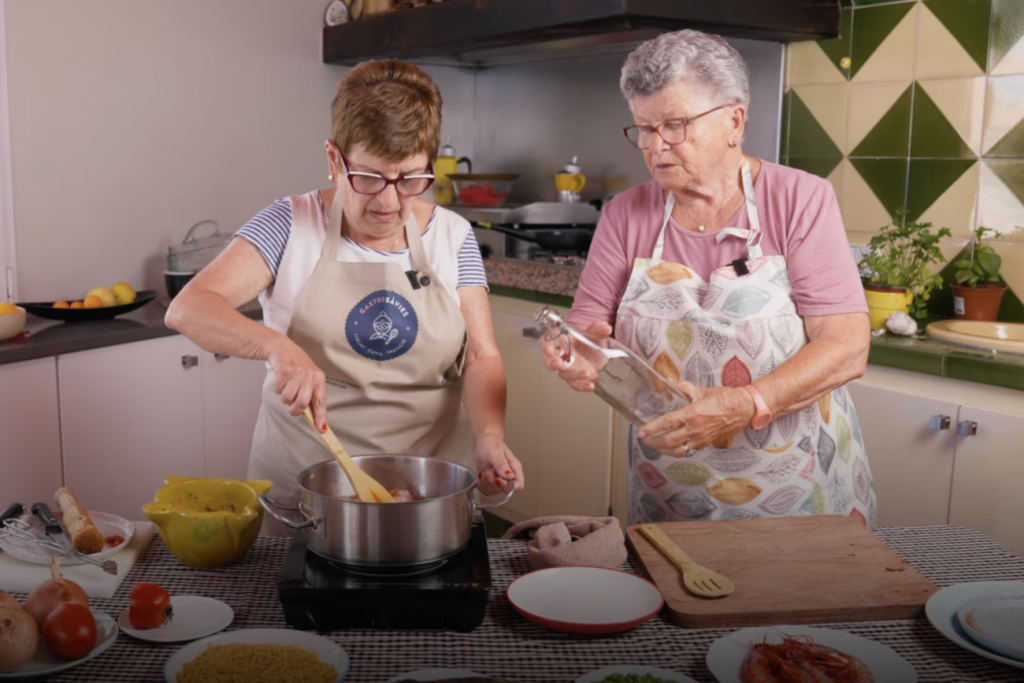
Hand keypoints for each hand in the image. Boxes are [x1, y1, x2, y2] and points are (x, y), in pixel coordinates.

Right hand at [267, 340, 327, 430]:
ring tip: (287, 388)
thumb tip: (314, 418)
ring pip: (287, 398)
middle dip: (294, 409)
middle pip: (302, 403)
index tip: (321, 429)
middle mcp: (310, 376)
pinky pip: (278, 390)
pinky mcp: (284, 370)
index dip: (321, 417)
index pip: (321, 401)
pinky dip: (277, 388)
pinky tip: (281, 380)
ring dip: (284, 397)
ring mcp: (297, 373)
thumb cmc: (297, 366)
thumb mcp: (309, 378)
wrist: (282, 348)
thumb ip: (311, 395)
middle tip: (291, 407)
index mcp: (319, 379)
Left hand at [474, 433, 524, 494]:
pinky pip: (486, 491)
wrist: (484, 443)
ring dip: (486, 482)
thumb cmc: (492, 445)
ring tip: (485, 470)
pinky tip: (481, 475)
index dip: (508, 486)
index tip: (497, 479)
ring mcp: (500, 481)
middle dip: (493, 482)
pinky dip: (481, 485)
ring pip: (494, 491)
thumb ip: (502, 464)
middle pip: (504, 490)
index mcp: (515, 469)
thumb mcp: (496, 452)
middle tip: (488, 471)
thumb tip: (510, 476)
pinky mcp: (491, 483)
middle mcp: (509, 477)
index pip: (518, 485)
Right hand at [538, 321, 612, 391]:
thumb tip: (605, 328)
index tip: (550, 350)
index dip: (546, 348)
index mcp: (557, 339)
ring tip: (585, 372)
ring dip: (573, 374)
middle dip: (553, 363)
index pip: (546, 343)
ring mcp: (566, 368)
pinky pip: (575, 383)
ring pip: (563, 374)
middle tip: (559, 364)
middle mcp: (558, 355)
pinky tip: (590, 385)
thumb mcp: (593, 332)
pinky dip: (582, 385)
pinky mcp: (574, 378)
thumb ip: (597, 330)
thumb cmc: (588, 338)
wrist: (595, 349)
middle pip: (549, 361)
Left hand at [637, 381, 755, 456]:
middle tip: (645, 439)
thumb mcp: (703, 391)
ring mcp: (700, 438)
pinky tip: (671, 447)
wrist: (745, 409)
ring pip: (677, 450)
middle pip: (669, 441)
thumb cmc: (726, 399)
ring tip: (655, 445)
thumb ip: (685, 388)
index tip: (642, 432)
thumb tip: (672, 382)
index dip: (653, 428)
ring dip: (663, 450)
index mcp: (692, 414)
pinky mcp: (705, 443)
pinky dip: (676, 451)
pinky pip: (687, 450)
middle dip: (654, 442)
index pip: (667, 423)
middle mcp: (695, 429)